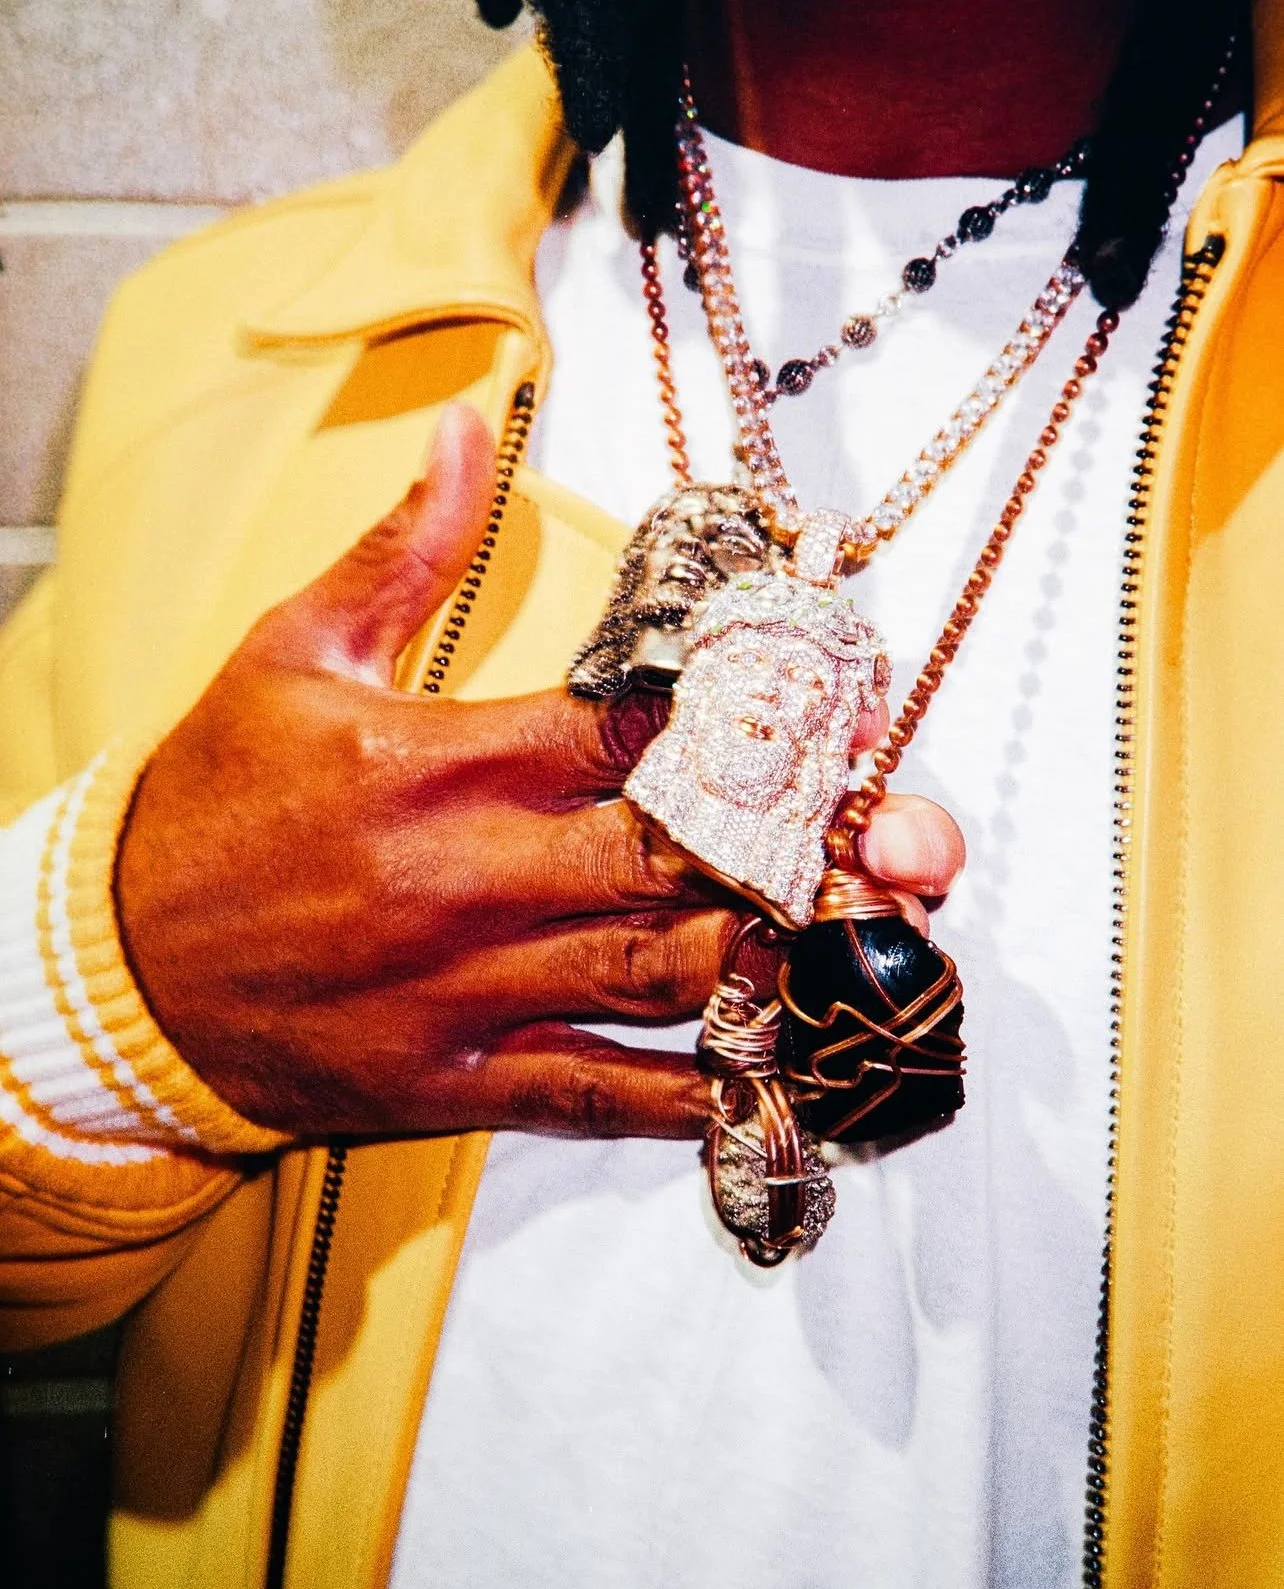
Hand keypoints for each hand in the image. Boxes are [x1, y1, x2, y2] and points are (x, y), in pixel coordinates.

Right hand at [115, 404, 962, 1141]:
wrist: (113, 974)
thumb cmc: (205, 807)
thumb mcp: (286, 657)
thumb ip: (396, 550)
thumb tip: (465, 425)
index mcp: (442, 762)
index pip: (629, 730)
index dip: (747, 717)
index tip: (831, 708)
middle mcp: (472, 877)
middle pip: (676, 857)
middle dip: (801, 848)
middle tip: (907, 838)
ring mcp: (470, 989)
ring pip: (660, 977)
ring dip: (783, 961)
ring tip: (882, 943)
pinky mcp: (456, 1079)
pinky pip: (597, 1094)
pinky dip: (694, 1091)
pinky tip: (780, 1077)